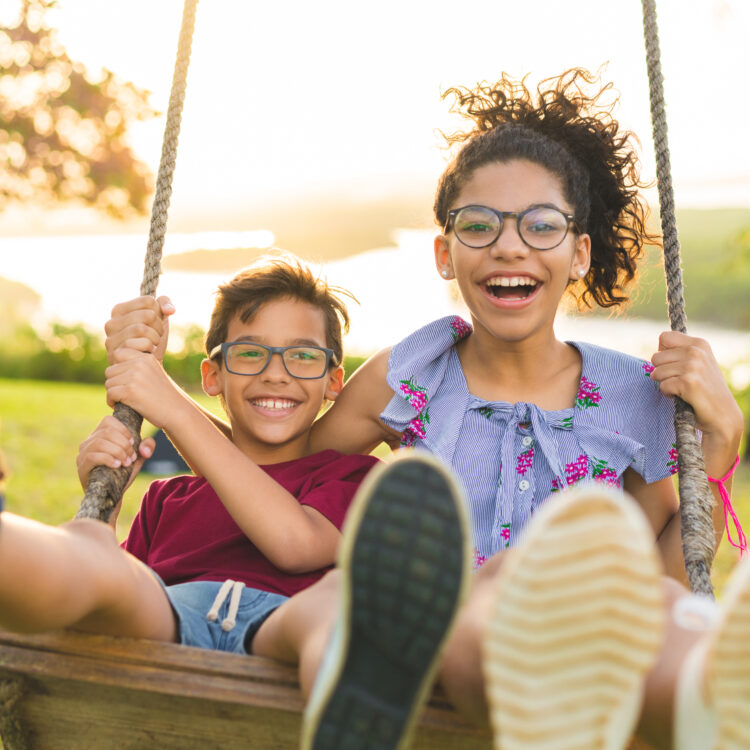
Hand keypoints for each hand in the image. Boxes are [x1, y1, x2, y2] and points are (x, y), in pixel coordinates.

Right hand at [77, 415, 154, 492]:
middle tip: (131, 457)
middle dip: (124, 444)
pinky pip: (92, 456)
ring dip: (118, 452)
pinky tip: (117, 466)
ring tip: (126, 463)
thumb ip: (146, 447)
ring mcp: (83, 453)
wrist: (112, 495)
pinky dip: (108, 459)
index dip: (123, 430)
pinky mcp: (81, 466)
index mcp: (100, 435)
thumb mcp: (137, 458)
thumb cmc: (123, 473)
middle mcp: (89, 441)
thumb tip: (146, 445)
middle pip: (107, 431)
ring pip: (100, 442)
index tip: (133, 442)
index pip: (108, 421)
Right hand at [105, 296, 174, 363]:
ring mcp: (111, 339)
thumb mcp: (159, 318)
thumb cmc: (152, 340)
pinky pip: (142, 343)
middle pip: (148, 315)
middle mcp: (111, 323)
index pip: (148, 301)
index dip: (159, 312)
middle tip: (156, 336)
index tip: (155, 323)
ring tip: (153, 344)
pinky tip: (148, 352)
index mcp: (119, 310)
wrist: (148, 366)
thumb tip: (169, 310)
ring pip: (142, 328)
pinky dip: (151, 348)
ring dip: (156, 338)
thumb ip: (164, 303)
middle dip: (159, 327)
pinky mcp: (116, 354)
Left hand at [105, 350, 184, 429]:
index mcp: (146, 357)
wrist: (177, 411)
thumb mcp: (154, 372)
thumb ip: (137, 365)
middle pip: (110, 371)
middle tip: (125, 393)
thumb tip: (114, 360)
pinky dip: (112, 402)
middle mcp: (140, 363)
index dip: (117, 368)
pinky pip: (110, 394)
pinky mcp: (130, 390)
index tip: (125, 380)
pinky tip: (121, 406)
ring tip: (125, 400)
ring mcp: (135, 376)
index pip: (118, 354)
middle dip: (114, 383)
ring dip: (113, 394)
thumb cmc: (164, 395)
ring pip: (109, 383)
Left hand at [649, 331, 742, 473]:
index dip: (662, 353)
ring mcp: (693, 366)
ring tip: (680, 389)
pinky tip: (681, 396)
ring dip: (664, 383)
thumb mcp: (697, 364)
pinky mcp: (688, 382)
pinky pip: (662, 385)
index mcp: (699, 343)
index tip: (673, 364)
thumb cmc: (704, 390)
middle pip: (656, 357)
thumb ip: (679, 353)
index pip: (664, 337)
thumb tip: (655, 353)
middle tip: (677, 381)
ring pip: (657, 372)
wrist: (722, 415)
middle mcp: (696, 351)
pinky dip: (667, 393)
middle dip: (661, 372)